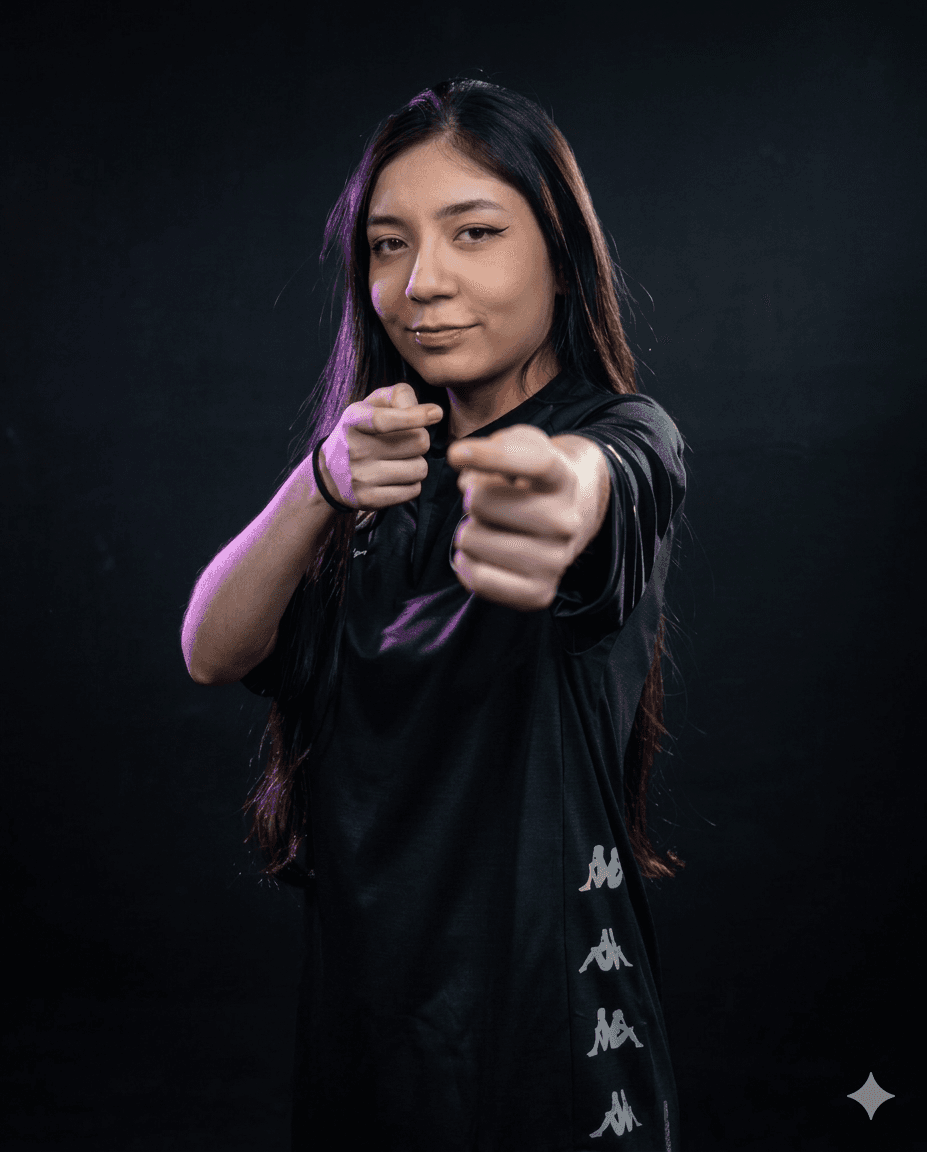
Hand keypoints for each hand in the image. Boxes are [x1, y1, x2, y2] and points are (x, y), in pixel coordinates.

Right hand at [318, 383, 443, 509]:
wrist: (330, 472)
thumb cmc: (362, 431)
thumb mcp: (372, 404)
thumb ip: (400, 396)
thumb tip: (433, 412)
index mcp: (354, 420)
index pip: (385, 420)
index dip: (414, 416)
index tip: (436, 413)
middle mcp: (355, 449)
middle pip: (418, 443)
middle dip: (420, 440)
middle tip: (406, 442)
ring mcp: (361, 477)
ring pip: (420, 469)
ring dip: (417, 463)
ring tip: (400, 460)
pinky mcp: (369, 499)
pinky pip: (413, 490)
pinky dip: (412, 483)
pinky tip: (397, 477)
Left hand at [446, 425, 608, 611]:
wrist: (570, 520)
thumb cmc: (532, 480)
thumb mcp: (526, 446)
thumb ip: (501, 444)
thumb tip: (465, 469)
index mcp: (563, 479)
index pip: (535, 462)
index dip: (491, 455)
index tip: (454, 454)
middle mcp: (565, 522)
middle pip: (483, 501)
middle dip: (472, 497)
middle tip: (488, 503)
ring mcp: (555, 560)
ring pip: (472, 539)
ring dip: (468, 530)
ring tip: (488, 528)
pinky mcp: (540, 592)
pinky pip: (478, 579)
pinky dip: (466, 564)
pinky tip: (478, 554)